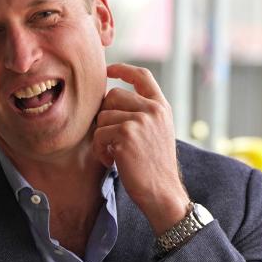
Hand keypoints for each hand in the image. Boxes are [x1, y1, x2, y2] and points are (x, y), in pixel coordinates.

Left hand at [92, 63, 188, 234]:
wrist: (162, 192)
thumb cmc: (154, 168)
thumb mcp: (156, 134)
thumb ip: (141, 114)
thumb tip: (109, 99)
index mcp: (162, 107)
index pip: (142, 76)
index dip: (123, 69)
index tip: (108, 70)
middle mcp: (153, 109)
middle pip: (113, 95)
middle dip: (105, 116)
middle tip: (110, 139)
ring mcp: (140, 120)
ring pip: (103, 116)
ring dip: (101, 137)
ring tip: (113, 154)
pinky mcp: (126, 133)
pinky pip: (99, 134)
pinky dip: (99, 150)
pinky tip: (112, 162)